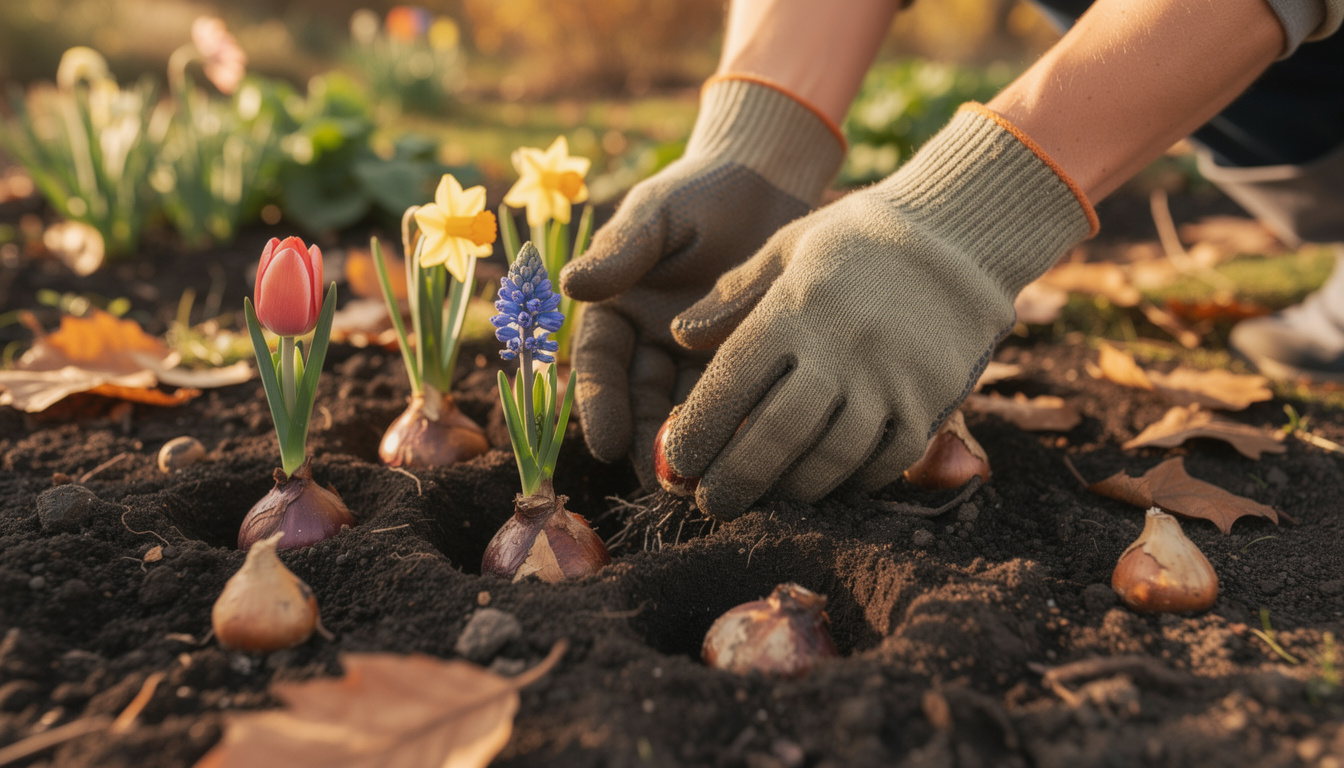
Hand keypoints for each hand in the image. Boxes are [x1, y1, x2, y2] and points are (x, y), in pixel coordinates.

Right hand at [560, 77, 843, 487]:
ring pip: (692, 411)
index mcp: (616, 313)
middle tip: (664, 479)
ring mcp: (698, 360)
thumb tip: (571, 286)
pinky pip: (742, 400)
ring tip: (711, 475)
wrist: (767, 182)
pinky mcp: (746, 363)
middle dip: (650, 444)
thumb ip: (621, 250)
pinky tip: (758, 448)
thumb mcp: (656, 214)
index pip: (600, 367)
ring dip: (698, 447)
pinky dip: (744, 426)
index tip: (604, 442)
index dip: (598, 406)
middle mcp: (651, 346)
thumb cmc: (700, 190)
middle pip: (642, 404)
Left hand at [663, 104, 1096, 518]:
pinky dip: (848, 483)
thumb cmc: (860, 239)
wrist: (963, 233)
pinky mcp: (932, 401)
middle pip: (775, 434)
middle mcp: (841, 347)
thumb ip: (733, 295)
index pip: (732, 383)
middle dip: (734, 479)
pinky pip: (885, 462)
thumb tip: (679, 338)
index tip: (677, 459)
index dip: (699, 429)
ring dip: (787, 491)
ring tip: (760, 503)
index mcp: (796, 307)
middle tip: (709, 503)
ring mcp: (891, 379)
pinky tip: (822, 487)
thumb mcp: (789, 245)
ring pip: (829, 459)